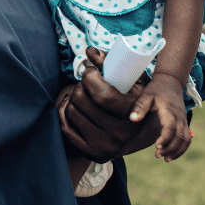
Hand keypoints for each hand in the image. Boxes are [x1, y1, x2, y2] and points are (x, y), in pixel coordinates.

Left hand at [57, 47, 161, 162]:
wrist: (140, 131)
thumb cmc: (134, 97)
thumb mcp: (133, 79)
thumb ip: (113, 63)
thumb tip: (89, 51)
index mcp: (133, 115)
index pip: (102, 95)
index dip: (90, 77)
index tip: (92, 72)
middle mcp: (120, 135)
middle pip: (82, 101)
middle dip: (80, 85)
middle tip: (87, 83)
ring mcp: (106, 146)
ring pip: (71, 111)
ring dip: (73, 97)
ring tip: (82, 93)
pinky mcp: (92, 153)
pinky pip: (65, 128)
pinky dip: (65, 112)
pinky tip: (73, 105)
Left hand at [130, 72, 191, 160]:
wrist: (170, 82)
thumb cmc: (156, 89)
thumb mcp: (146, 95)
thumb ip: (139, 107)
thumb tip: (132, 119)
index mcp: (169, 110)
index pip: (170, 127)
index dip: (165, 138)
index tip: (157, 147)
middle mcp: (179, 116)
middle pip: (180, 136)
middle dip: (170, 148)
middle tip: (158, 155)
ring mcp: (184, 120)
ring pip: (186, 139)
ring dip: (177, 151)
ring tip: (165, 159)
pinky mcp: (184, 123)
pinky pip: (187, 138)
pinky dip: (182, 148)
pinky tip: (172, 154)